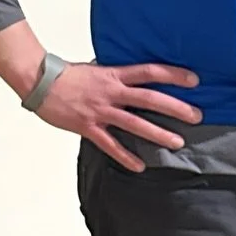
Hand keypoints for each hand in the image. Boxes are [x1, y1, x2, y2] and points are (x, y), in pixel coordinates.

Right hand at [35, 62, 201, 173]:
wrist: (40, 82)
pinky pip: (110, 144)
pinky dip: (125, 156)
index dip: (172, 75)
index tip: (194, 80)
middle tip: (196, 116)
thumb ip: (116, 75)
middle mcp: (110, 92)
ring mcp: (100, 111)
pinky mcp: (88, 127)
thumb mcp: (96, 69)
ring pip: (134, 123)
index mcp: (113, 75)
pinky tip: (139, 166)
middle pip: (149, 99)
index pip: (149, 72)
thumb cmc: (66, 75)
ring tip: (177, 142)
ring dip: (157, 134)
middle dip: (175, 108)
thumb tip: (134, 79)